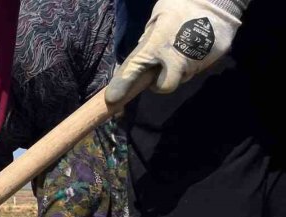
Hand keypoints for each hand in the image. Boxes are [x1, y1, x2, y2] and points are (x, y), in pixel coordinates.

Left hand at [106, 0, 247, 105]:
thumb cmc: (182, 3)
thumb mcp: (158, 19)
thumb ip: (148, 42)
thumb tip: (140, 56)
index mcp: (158, 43)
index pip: (135, 68)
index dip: (122, 84)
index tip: (112, 98)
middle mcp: (177, 56)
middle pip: (165, 86)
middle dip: (160, 83)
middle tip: (160, 71)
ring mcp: (197, 59)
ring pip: (183, 76)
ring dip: (179, 69)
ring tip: (181, 49)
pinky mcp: (214, 58)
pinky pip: (199, 66)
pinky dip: (195, 60)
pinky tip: (196, 45)